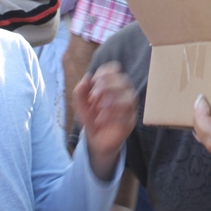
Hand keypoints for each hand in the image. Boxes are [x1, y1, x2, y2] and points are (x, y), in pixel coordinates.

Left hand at [74, 60, 137, 180]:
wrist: (95, 140)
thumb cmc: (91, 118)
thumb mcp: (81, 106)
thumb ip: (80, 92)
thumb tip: (87, 77)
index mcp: (111, 85)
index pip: (114, 69)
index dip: (105, 73)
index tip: (94, 82)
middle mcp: (123, 93)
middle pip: (123, 81)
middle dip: (107, 86)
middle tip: (93, 98)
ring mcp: (129, 107)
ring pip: (129, 97)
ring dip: (112, 102)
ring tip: (99, 110)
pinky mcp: (130, 120)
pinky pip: (128, 114)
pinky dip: (113, 115)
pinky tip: (102, 120)